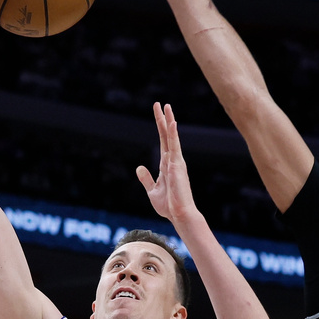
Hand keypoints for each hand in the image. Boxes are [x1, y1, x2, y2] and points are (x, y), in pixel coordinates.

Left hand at [137, 103, 197, 223]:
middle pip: (166, 135)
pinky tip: (171, 122)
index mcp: (166, 164)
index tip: (158, 114)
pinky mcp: (177, 165)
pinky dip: (172, 134)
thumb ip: (146, 178)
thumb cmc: (169, 205)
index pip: (162, 141)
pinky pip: (174, 146)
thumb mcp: (152, 190)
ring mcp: (175, 161)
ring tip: (166, 106)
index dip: (160, 127)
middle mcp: (172, 160)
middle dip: (163, 119)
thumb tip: (139, 167)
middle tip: (160, 103)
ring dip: (168, 121)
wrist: (179, 214)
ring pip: (171, 137)